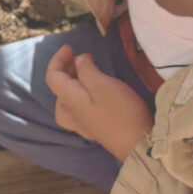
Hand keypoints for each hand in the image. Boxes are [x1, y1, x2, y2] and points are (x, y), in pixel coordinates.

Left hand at [44, 45, 153, 161]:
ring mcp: (82, 125)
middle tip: (82, 58)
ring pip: (67, 100)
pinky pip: (79, 109)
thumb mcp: (102, 84)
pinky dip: (82, 95)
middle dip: (66, 69)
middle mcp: (71, 114)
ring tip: (88, 73)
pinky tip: (95, 94)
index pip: (52, 76)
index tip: (70, 47)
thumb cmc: (120, 111)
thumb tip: (78, 61)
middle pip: (59, 88)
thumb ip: (86, 70)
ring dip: (74, 83)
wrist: (140, 146)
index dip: (58, 59)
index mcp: (68, 100)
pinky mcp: (95, 130)